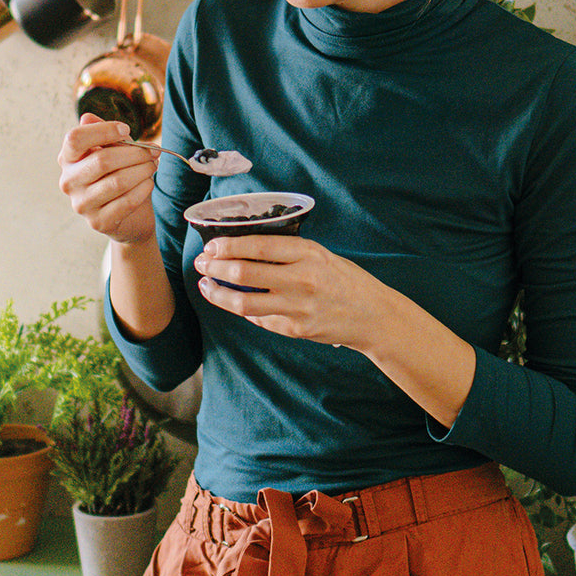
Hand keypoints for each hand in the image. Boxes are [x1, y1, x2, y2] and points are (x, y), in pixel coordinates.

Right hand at [58, 113, 159, 244]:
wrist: (129, 217)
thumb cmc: (119, 175)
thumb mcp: (113, 151)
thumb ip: (103, 134)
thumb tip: (88, 117)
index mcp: (67, 159)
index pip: (75, 138)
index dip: (104, 130)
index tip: (127, 130)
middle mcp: (68, 182)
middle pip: (102, 159)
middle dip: (135, 153)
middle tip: (153, 152)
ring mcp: (81, 204)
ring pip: (118, 181)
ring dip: (143, 170)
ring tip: (153, 166)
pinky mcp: (98, 222)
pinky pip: (126, 202)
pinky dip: (143, 189)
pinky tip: (149, 183)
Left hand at [193, 233, 477, 427]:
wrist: (374, 316)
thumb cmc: (347, 280)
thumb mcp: (322, 255)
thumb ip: (289, 252)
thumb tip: (246, 249)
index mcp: (309, 254)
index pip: (258, 246)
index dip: (229, 246)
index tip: (211, 245)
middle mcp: (302, 280)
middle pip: (244, 273)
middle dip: (215, 267)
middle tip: (201, 263)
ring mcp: (298, 308)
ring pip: (244, 303)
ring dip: (219, 293)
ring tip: (205, 285)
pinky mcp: (296, 329)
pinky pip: (260, 319)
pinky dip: (242, 309)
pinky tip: (231, 302)